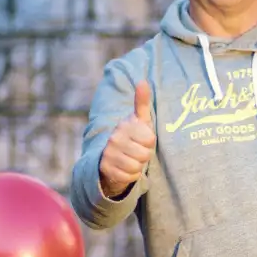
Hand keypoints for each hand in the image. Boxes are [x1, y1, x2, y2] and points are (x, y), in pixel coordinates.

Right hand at [99, 81, 156, 198]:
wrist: (112, 158)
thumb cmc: (132, 137)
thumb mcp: (139, 120)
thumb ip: (142, 102)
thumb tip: (143, 81)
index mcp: (125, 125)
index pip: (151, 139)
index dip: (150, 142)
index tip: (142, 140)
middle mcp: (114, 138)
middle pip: (145, 154)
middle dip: (144, 155)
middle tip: (136, 151)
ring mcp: (108, 154)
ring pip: (137, 166)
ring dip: (138, 165)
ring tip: (130, 159)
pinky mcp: (106, 169)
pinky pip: (129, 176)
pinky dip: (130, 175)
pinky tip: (124, 168)